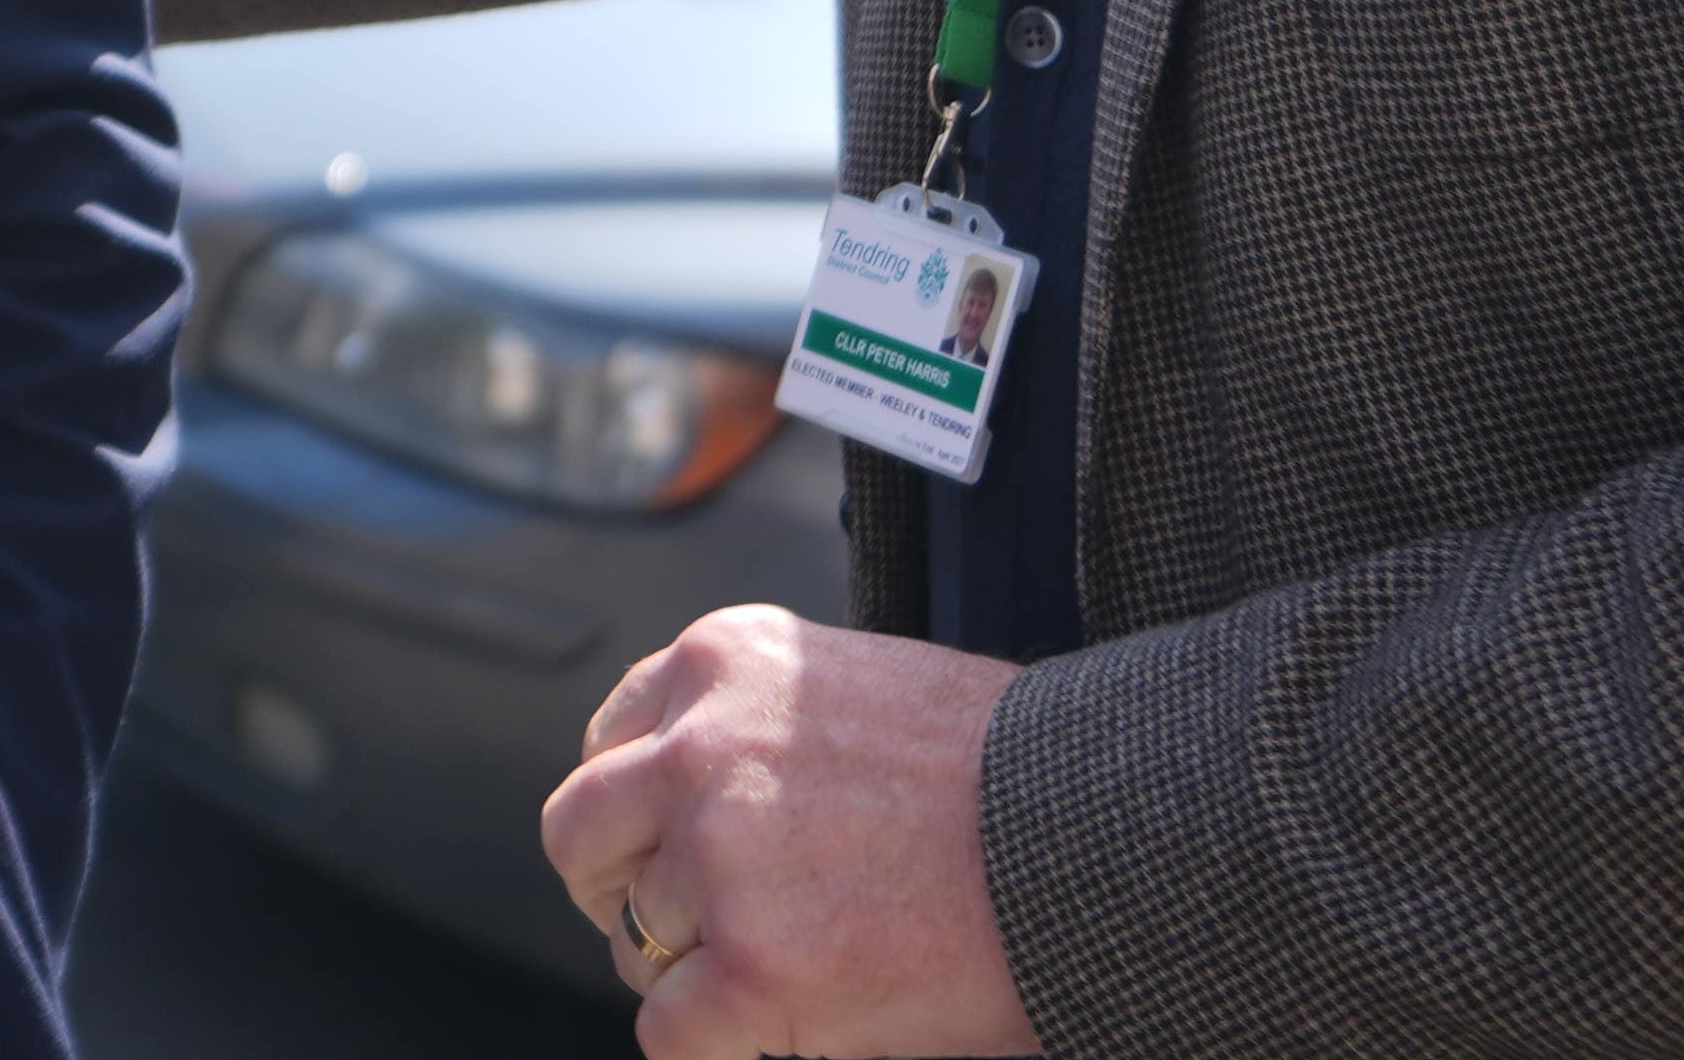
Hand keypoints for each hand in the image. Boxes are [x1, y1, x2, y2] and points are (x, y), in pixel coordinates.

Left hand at [542, 605, 1032, 1058]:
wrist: (1102, 831)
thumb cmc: (1012, 771)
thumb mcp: (858, 691)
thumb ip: (762, 731)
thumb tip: (698, 809)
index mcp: (724, 661)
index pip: (610, 741)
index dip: (636, 813)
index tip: (666, 849)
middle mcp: (701, 747)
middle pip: (581, 836)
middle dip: (621, 889)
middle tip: (683, 931)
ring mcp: (721, 858)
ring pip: (632, 943)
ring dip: (692, 975)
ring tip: (783, 976)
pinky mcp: (755, 968)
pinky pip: (669, 1034)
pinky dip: (713, 1046)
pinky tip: (780, 1029)